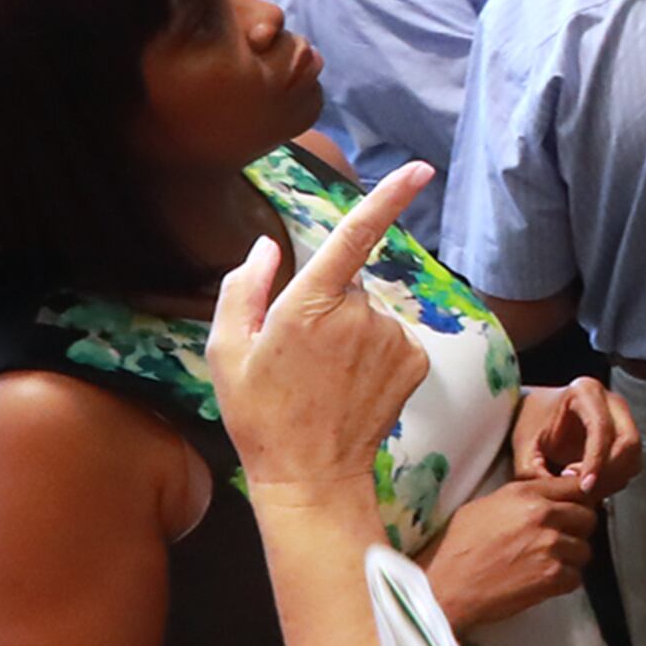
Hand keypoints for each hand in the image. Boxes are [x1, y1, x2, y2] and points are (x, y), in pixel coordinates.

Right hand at [208, 162, 430, 491]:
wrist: (311, 477)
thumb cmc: (260, 416)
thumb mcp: (226, 352)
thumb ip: (243, 289)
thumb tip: (265, 247)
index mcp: (309, 306)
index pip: (354, 236)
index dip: (389, 196)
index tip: (418, 168)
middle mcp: (359, 315)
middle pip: (349, 285)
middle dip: (329, 307)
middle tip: (301, 357)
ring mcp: (393, 339)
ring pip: (372, 314)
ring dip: (353, 334)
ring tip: (325, 379)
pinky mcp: (416, 361)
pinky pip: (393, 338)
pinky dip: (376, 354)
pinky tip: (353, 387)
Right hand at [426, 472, 597, 625]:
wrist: (447, 586)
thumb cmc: (457, 548)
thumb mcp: (484, 506)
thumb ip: (520, 498)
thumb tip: (544, 499)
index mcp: (525, 493)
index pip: (575, 487)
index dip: (579, 500)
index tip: (575, 510)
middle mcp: (542, 514)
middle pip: (588, 518)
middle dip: (578, 530)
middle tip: (562, 541)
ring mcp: (550, 545)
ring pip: (584, 550)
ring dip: (571, 559)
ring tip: (548, 564)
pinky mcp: (553, 576)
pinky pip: (576, 577)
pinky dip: (564, 582)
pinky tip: (543, 582)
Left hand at [521, 377, 640, 497]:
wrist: (539, 417)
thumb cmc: (533, 425)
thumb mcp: (526, 447)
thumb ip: (535, 472)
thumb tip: (556, 495)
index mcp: (585, 392)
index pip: (602, 428)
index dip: (596, 461)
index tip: (584, 486)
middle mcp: (611, 401)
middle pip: (628, 442)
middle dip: (609, 473)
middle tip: (583, 488)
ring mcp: (623, 417)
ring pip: (633, 455)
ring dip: (613, 478)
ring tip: (582, 484)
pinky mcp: (626, 435)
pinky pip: (631, 463)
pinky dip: (615, 479)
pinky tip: (591, 482)